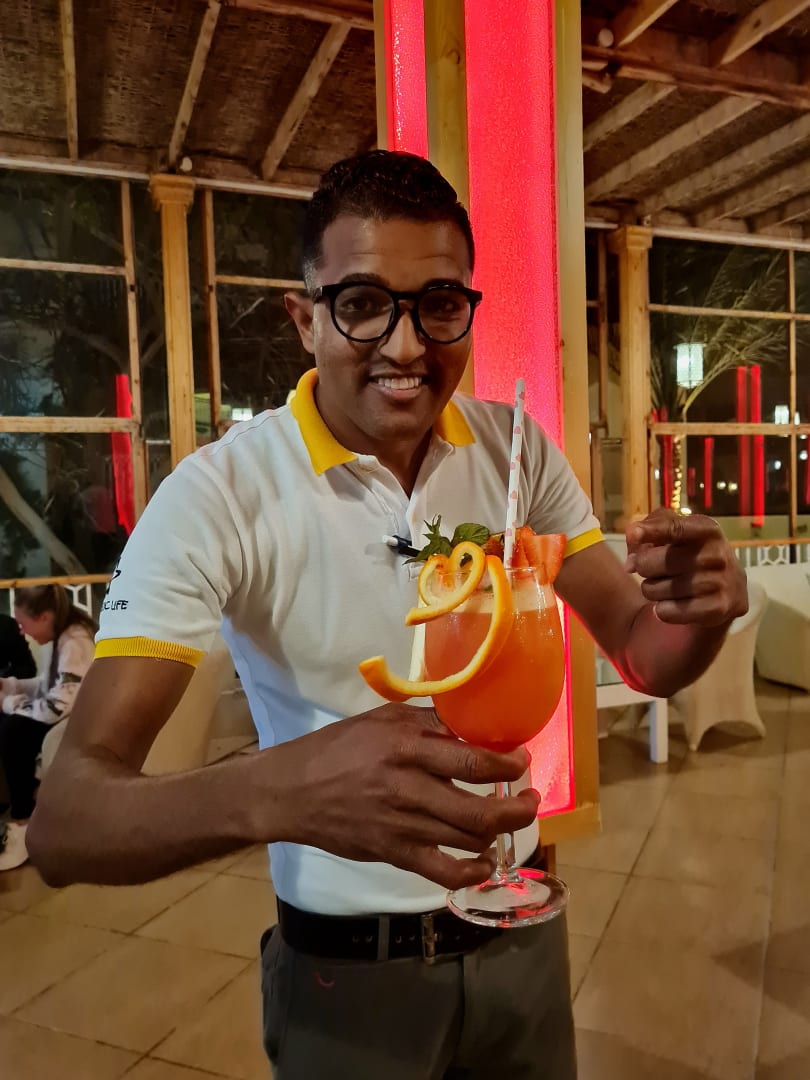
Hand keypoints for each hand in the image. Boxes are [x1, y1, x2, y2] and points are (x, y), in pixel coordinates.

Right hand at [258, 703, 539, 889]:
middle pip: (479, 810)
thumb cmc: (337, 748)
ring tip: (507, 822)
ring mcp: (401, 826)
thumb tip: (471, 726)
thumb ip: (426, 723)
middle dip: (517, 808)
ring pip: (467, 840)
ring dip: (498, 834)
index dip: (507, 765)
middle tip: (530, 799)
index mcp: (405, 747)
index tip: (522, 762)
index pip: (472, 761)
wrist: (290, 791)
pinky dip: (472, 873)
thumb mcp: (381, 720)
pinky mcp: (392, 853)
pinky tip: (485, 863)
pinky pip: (443, 872)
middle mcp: (408, 788)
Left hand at [625, 508, 747, 626]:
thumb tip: (631, 554)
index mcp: (706, 530)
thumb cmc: (692, 553)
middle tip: (653, 569)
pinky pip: (666, 612)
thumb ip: (651, 528)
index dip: (651, 530)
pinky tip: (673, 603)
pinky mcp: (716, 608)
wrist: (731, 587)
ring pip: (654, 590)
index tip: (632, 534)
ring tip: (666, 586)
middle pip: (652, 563)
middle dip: (643, 567)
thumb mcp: (678, 531)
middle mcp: (716, 554)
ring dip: (651, 590)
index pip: (675, 528)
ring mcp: (718, 582)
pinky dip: (662, 610)